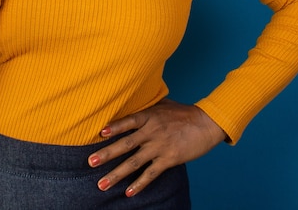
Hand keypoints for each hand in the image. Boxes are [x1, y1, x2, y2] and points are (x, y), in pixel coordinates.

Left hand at [88, 99, 226, 197]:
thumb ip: (148, 107)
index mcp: (150, 116)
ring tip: (102, 184)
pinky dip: (139, 184)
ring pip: (134, 162)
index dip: (114, 127)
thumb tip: (133, 105)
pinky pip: (151, 173)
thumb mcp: (165, 105)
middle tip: (90, 162)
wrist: (206, 124)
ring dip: (116, 174)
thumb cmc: (184, 113)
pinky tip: (128, 192)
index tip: (100, 133)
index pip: (128, 121)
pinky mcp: (169, 159)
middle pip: (126, 143)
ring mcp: (160, 146)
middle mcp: (152, 131)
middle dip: (107, 154)